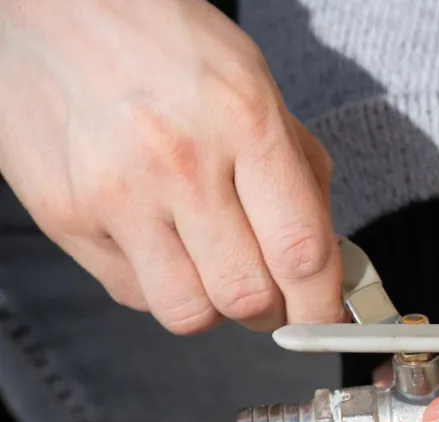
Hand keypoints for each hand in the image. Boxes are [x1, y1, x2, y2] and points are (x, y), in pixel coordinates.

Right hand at [0, 0, 341, 333]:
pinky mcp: (65, 217)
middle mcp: (179, 162)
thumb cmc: (166, 43)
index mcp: (244, 122)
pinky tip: (162, 243)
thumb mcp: (256, 83)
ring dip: (214, 307)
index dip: (324, 306)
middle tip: (274, 297)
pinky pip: (133, 293)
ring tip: (214, 269)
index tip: (329, 318)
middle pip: (247, 297)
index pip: (303, 252)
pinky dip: (160, 286)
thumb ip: (298, 170)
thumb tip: (330, 256)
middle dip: (273, 312)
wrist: (52, 6)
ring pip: (188, 313)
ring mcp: (116, 194)